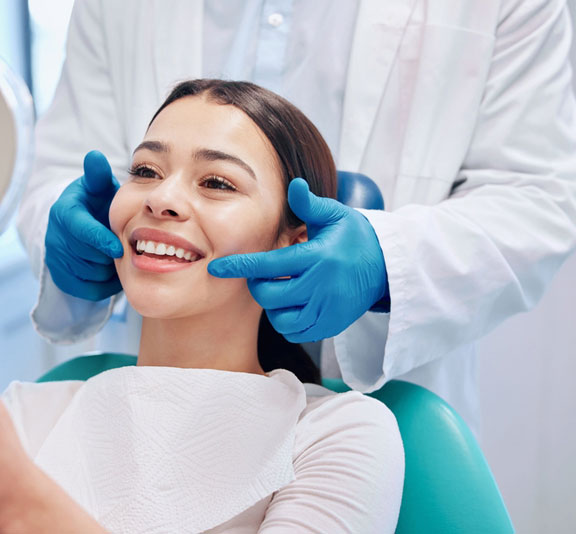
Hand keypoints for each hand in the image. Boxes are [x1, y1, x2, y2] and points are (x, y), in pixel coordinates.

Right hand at [45, 150, 123, 300]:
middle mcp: (54, 237)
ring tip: (117, 257)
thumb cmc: (96, 203)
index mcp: (64, 212)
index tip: (119, 248)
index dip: (100, 241)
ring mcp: (55, 259)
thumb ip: (98, 174)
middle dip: (109, 255)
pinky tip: (111, 271)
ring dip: (109, 270)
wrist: (81, 225)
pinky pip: (87, 290)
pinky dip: (104, 285)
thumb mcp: (98, 187)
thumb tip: (95, 156)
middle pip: (87, 256)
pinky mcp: (60, 278)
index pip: (80, 230)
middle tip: (125, 248)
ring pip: (89, 275)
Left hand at [208, 179, 388, 342]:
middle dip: (258, 285)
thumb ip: (309, 204)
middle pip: (269, 295)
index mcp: (317, 257)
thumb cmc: (354, 237)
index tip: (216, 268)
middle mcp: (321, 287)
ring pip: (280, 318)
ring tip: (282, 288)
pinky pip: (296, 332)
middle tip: (265, 275)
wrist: (386, 267)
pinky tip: (293, 304)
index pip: (269, 265)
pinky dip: (287, 321)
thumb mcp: (335, 215)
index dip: (239, 267)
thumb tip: (294, 184)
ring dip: (273, 305)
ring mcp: (327, 310)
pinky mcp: (331, 326)